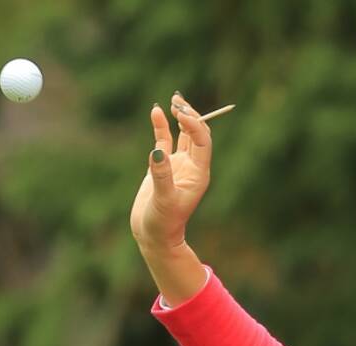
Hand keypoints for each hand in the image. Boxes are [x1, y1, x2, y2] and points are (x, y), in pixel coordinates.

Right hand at [130, 93, 212, 254]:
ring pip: (184, 134)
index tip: (181, 114)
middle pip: (197, 134)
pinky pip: (165, 140)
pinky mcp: (163, 166)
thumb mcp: (162, 200)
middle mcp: (192, 167)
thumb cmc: (162, 223)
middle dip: (190, 116)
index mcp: (199, 174)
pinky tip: (156, 111)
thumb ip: (161, 175)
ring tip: (175, 99)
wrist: (153, 236)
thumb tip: (157, 150)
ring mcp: (178, 165)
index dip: (195, 125)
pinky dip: (162, 126)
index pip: (203, 142)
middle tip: (178, 101)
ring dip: (181, 117)